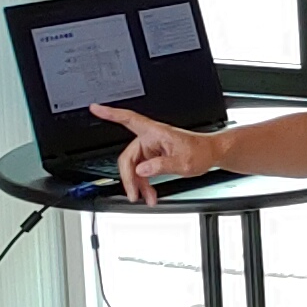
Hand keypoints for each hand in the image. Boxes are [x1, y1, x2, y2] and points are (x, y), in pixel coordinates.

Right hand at [91, 103, 220, 204]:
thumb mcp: (183, 162)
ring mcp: (152, 148)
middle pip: (128, 157)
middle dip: (129, 178)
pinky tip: (150, 194)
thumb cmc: (201, 151)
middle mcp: (150, 138)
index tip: (95, 108)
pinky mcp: (155, 157)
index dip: (110, 113)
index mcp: (155, 132)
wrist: (212, 154)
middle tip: (133, 194)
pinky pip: (143, 171)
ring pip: (135, 168)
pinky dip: (145, 184)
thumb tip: (142, 170)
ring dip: (139, 184)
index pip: (128, 119)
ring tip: (146, 198)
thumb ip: (161, 165)